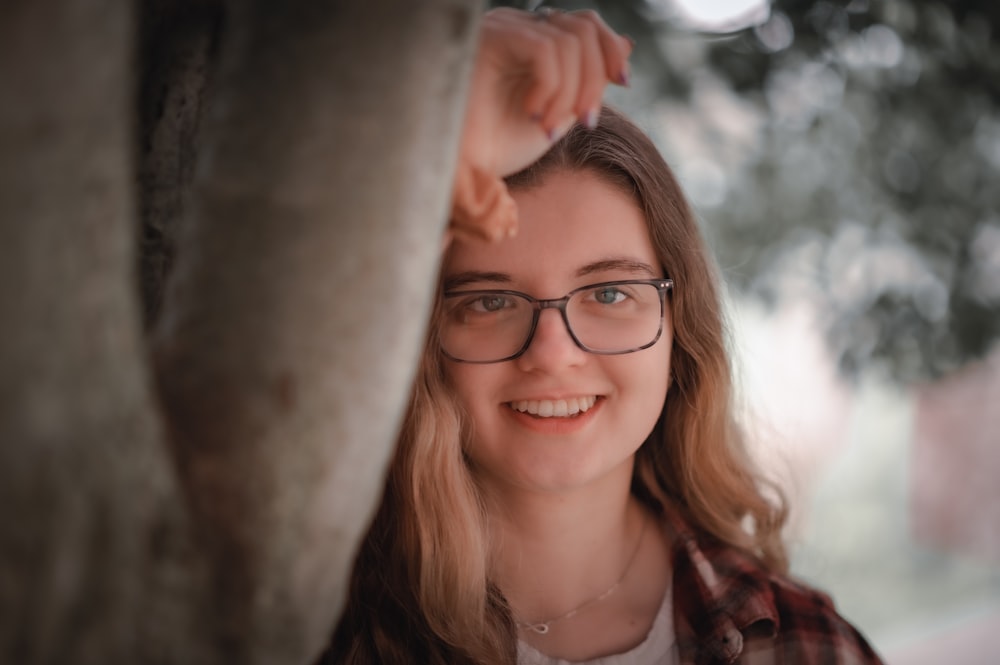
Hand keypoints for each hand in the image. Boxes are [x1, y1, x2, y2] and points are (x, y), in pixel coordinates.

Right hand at [459, 7, 632, 178]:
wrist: (460, 172)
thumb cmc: (499, 147)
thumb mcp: (560, 111)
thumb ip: (588, 79)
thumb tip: (627, 43)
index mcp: (532, 41)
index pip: (585, 23)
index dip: (611, 49)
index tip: (622, 83)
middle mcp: (515, 26)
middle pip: (584, 28)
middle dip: (594, 79)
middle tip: (583, 121)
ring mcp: (501, 28)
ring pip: (570, 41)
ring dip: (570, 92)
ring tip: (547, 127)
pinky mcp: (489, 38)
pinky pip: (546, 49)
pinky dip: (551, 88)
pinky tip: (532, 113)